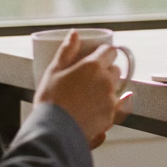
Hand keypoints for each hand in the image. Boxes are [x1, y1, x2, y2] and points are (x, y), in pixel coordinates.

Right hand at [34, 31, 125, 148]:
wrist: (54, 132)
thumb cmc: (51, 101)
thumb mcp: (54, 71)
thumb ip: (66, 51)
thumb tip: (74, 34)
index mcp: (93, 67)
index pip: (110, 51)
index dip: (104, 52)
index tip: (96, 56)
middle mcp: (106, 82)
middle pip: (115, 69)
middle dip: (106, 70)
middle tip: (90, 76)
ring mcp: (111, 100)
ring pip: (116, 88)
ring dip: (108, 87)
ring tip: (89, 94)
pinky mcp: (111, 117)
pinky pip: (115, 106)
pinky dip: (108, 104)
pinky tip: (94, 108)